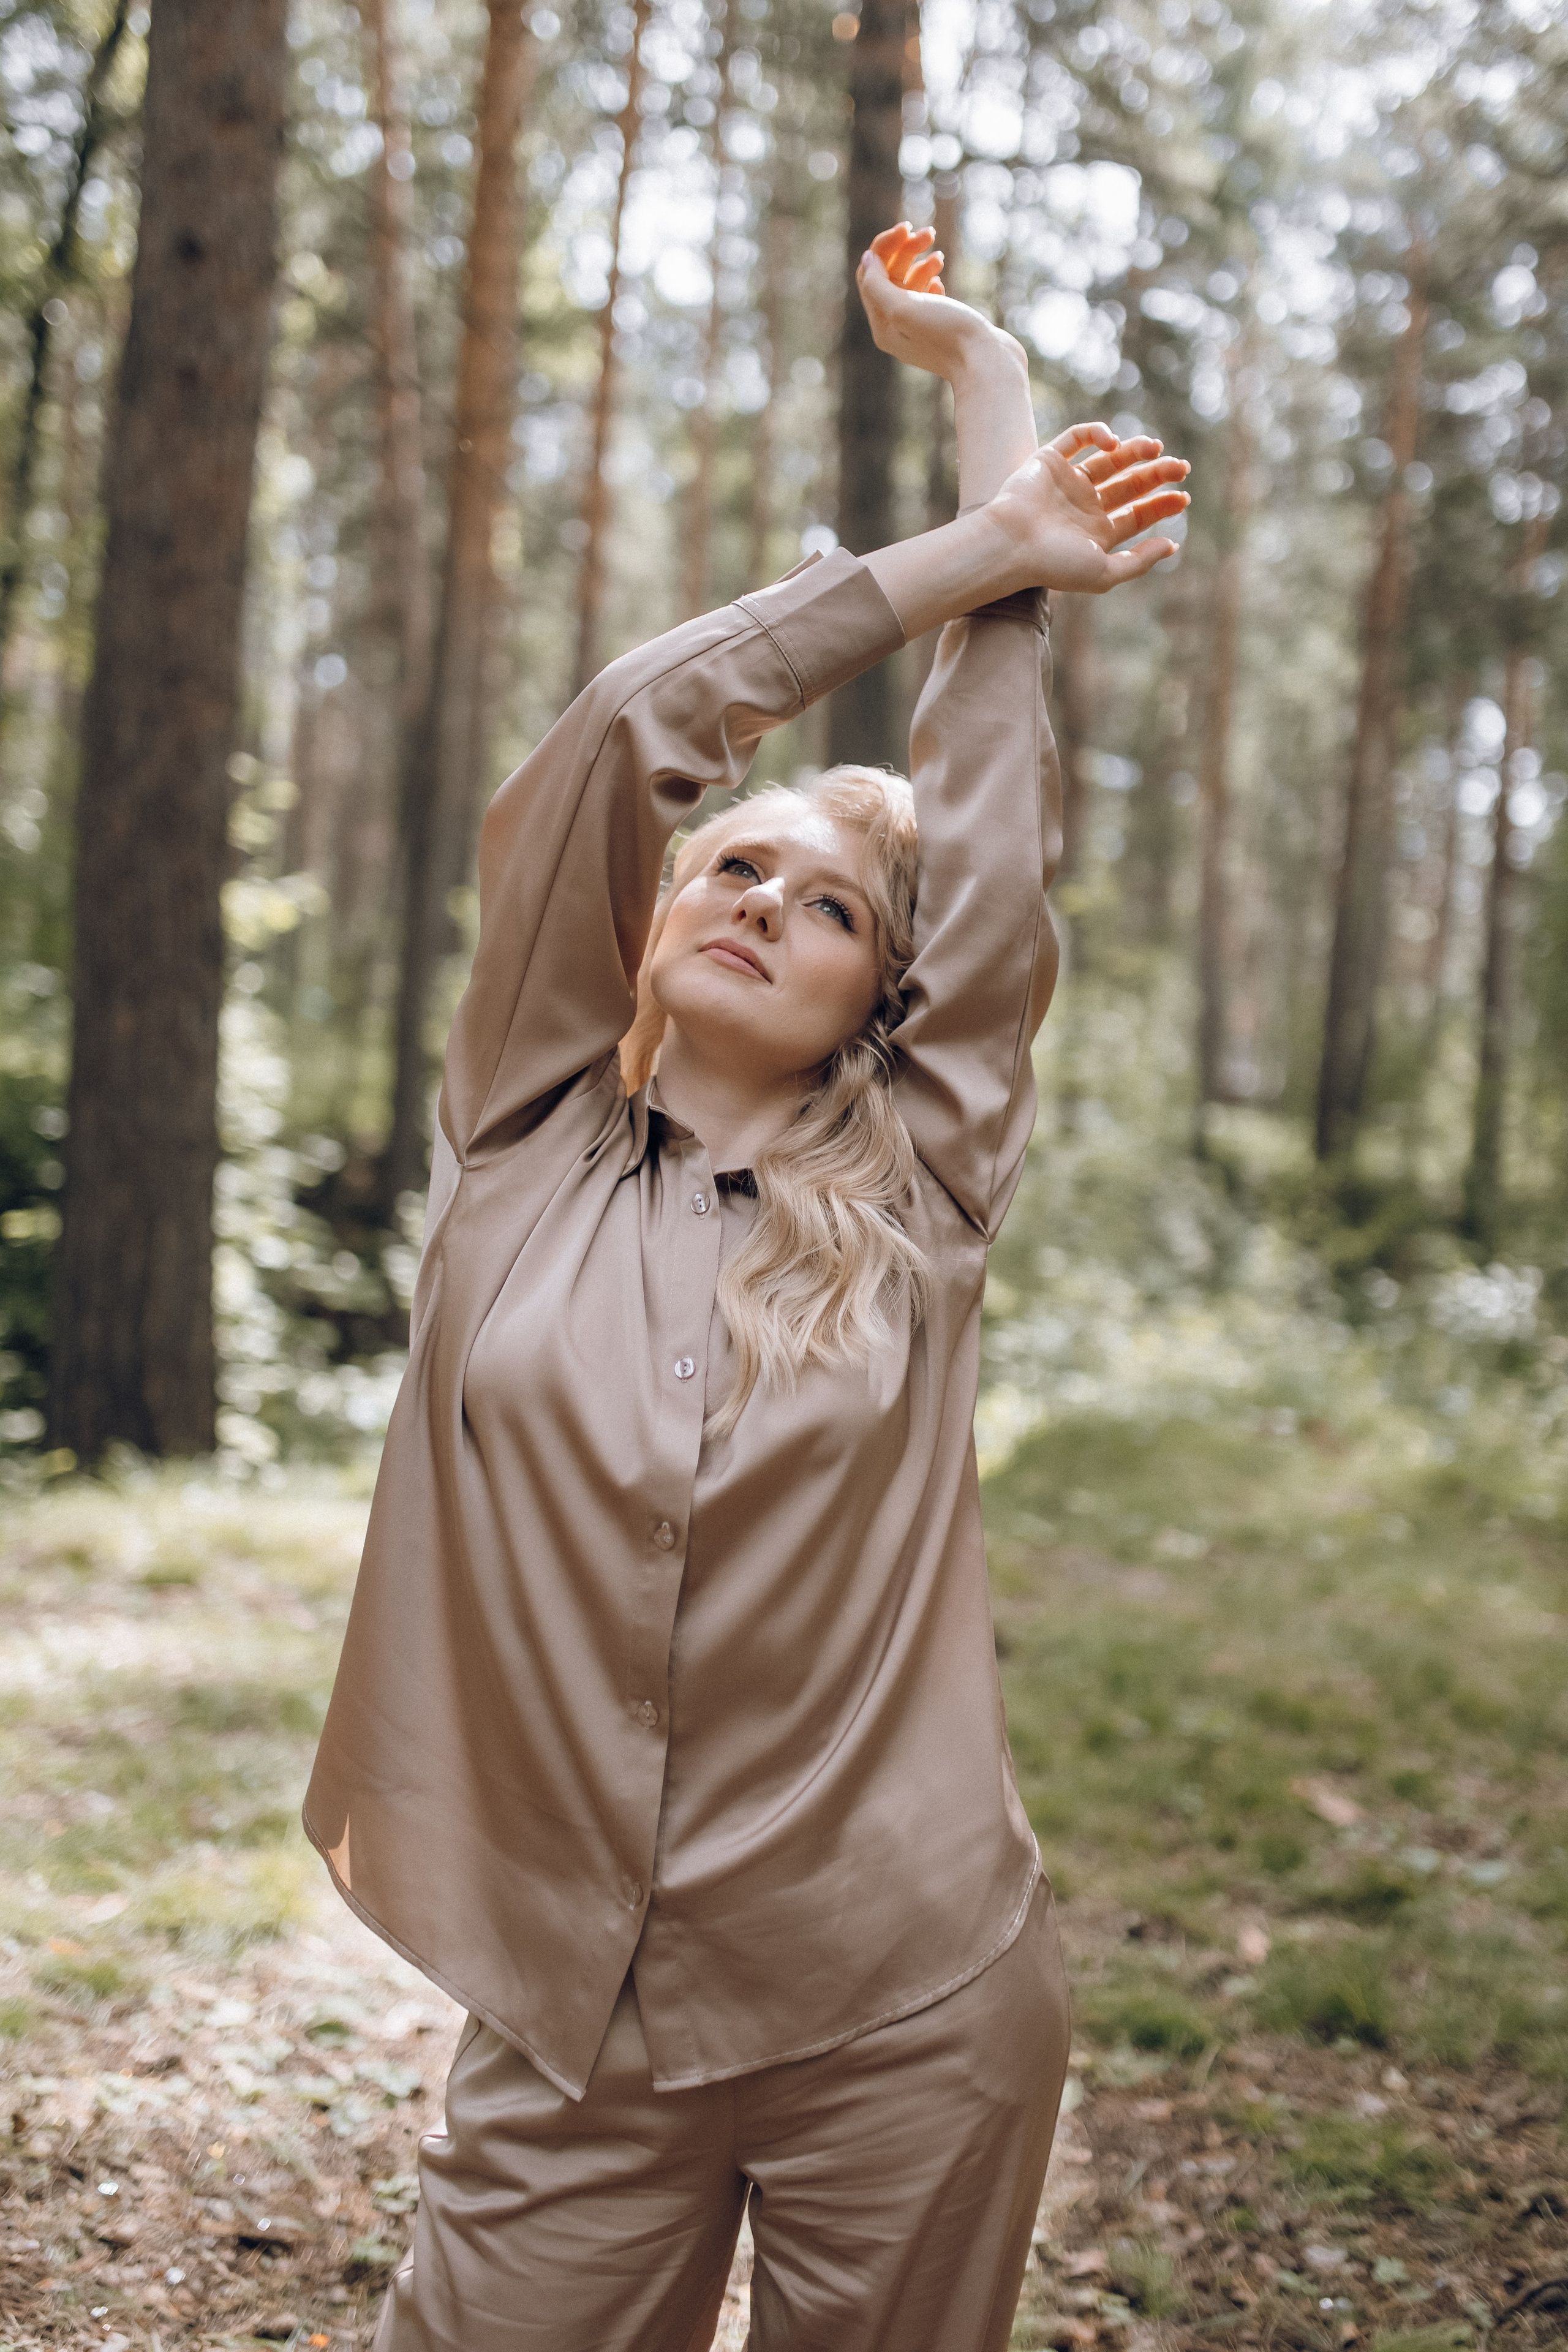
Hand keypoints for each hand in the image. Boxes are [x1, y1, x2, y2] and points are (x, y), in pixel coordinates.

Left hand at [856, 222, 1025, 387]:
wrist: (987, 361)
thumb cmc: (946, 334)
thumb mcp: (903, 308)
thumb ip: (877, 284)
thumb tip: (866, 259)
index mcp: (882, 326)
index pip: (869, 275)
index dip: (884, 247)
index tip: (907, 228)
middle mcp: (896, 328)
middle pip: (890, 276)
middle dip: (906, 249)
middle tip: (929, 233)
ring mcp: (919, 327)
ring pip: (909, 283)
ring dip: (921, 260)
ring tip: (939, 254)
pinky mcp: (940, 325)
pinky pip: (926, 295)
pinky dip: (930, 278)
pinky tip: (940, 276)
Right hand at [986, 424, 1189, 593]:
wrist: (1011, 544)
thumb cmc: (1054, 564)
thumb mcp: (1104, 573)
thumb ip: (1138, 562)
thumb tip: (1171, 545)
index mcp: (1096, 534)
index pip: (1137, 514)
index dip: (1163, 505)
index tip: (1184, 497)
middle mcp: (1084, 507)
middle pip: (1129, 485)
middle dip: (1156, 475)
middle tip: (1180, 467)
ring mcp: (1068, 483)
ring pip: (1109, 459)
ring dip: (1135, 451)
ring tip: (1155, 448)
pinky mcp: (1049, 460)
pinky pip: (1078, 437)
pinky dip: (1097, 433)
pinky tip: (1113, 442)